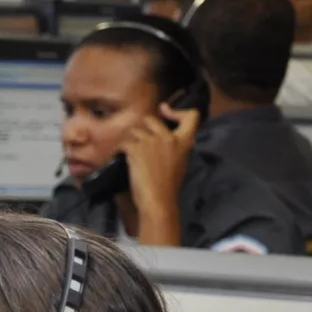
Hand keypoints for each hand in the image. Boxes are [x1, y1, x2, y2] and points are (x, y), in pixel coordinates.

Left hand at [117, 102, 197, 244]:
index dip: (177, 110)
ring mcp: (152, 142)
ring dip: (130, 141)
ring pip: (134, 131)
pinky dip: (120, 151)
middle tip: (139, 143)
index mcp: (185, 142)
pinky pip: (123, 143)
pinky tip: (122, 159)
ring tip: (130, 156)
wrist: (158, 201)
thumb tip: (163, 139)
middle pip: (151, 119)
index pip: (192, 116)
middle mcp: (169, 138)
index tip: (165, 111)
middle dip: (142, 129)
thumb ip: (175, 147)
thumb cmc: (168, 187)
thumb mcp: (180, 163)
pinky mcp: (136, 149)